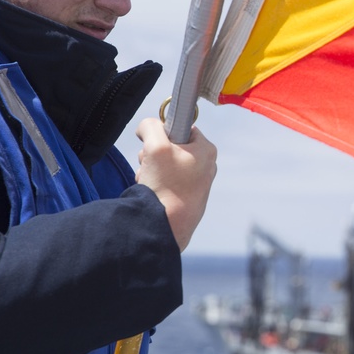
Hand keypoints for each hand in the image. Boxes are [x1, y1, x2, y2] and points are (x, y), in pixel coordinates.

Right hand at [134, 117, 216, 250]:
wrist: (167, 226)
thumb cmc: (166, 185)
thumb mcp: (155, 146)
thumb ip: (150, 126)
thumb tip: (146, 127)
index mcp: (206, 150)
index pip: (182, 127)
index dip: (163, 133)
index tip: (156, 144)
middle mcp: (206, 165)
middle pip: (171, 147)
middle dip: (153, 155)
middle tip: (151, 165)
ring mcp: (197, 183)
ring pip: (165, 165)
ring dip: (151, 170)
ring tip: (151, 182)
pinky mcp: (186, 198)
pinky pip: (166, 182)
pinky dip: (155, 185)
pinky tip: (153, 194)